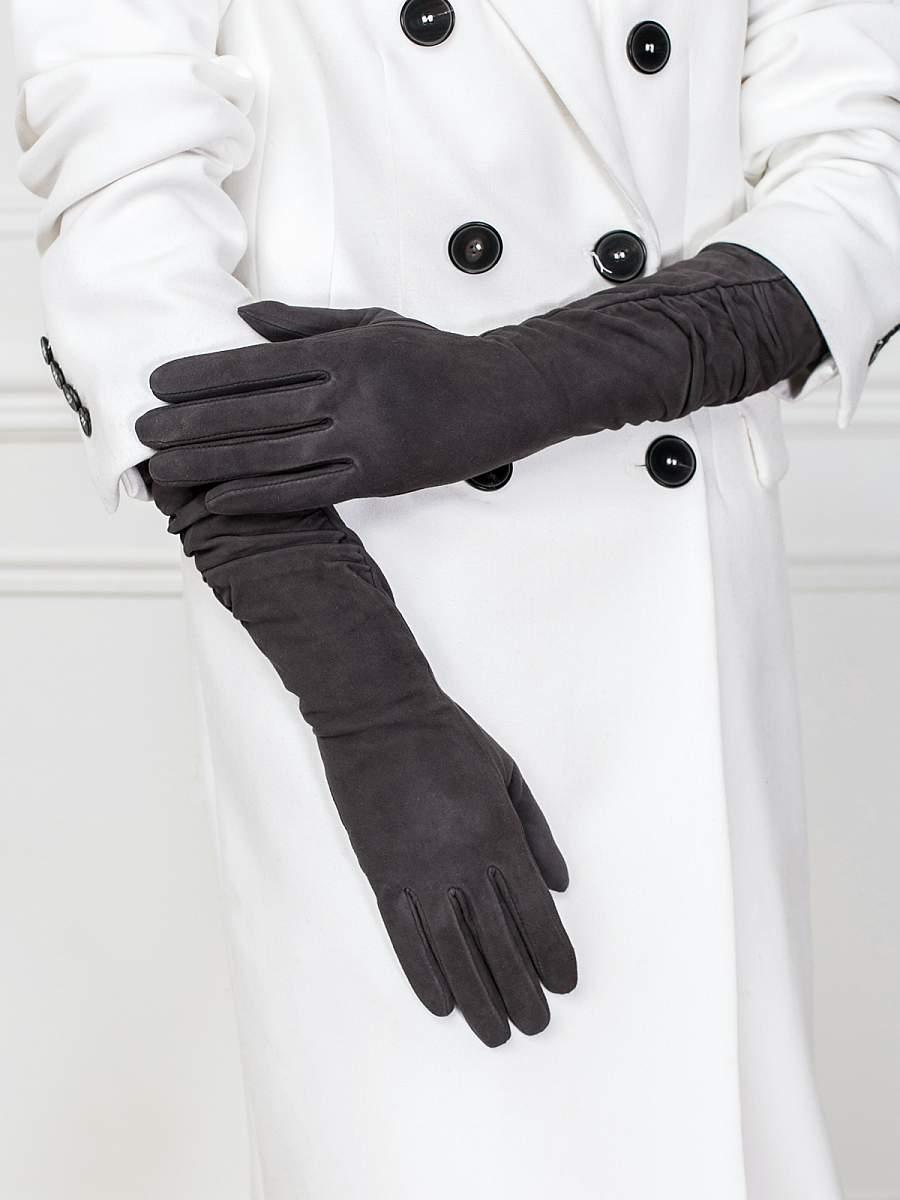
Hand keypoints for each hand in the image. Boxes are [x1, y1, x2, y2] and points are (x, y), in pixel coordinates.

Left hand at [136, 243, 826, 511]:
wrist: (507, 392)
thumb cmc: (438, 356)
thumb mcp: (373, 322)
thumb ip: (308, 321)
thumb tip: (245, 317)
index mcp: (344, 348)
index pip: (258, 362)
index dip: (203, 373)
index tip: (158, 381)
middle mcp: (348, 389)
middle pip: (256, 408)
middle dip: (192, 420)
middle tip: (141, 431)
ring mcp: (365, 435)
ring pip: (274, 450)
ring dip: (213, 461)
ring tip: (165, 469)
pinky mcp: (381, 475)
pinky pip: (311, 489)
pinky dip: (263, 495)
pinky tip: (222, 499)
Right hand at [152, 487, 576, 1045]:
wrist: (378, 717)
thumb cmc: (450, 740)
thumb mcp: (509, 774)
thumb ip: (537, 833)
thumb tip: (561, 887)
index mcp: (500, 835)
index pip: (534, 911)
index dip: (552, 954)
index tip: (563, 985)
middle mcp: (463, 863)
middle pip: (498, 943)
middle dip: (521, 990)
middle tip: (533, 1025)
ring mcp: (419, 873)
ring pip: (454, 951)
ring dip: (477, 996)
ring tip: (494, 1032)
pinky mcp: (381, 875)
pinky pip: (405, 937)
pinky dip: (423, 975)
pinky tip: (441, 1002)